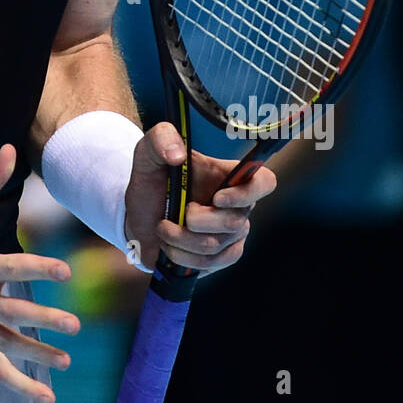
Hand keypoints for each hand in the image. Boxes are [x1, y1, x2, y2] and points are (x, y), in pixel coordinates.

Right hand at [0, 144, 79, 402]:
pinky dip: (20, 384)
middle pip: (9, 312)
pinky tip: (46, 397)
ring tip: (66, 360)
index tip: (65, 270)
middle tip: (74, 324)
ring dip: (36, 353)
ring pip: (4, 344)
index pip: (9, 267)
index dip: (37, 267)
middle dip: (42, 318)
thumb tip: (9, 149)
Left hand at [123, 122, 276, 273]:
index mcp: (229, 176)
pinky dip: (183, 257)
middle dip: (197, 221)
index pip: (264, 182)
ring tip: (163, 228)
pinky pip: (210, 264)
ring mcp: (231, 234)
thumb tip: (177, 155)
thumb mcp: (149, 151)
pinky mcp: (220, 257)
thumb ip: (161, 139)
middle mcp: (237, 205)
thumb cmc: (152, 179)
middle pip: (235, 221)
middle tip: (176, 213)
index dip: (248, 193)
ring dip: (182, 239)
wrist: (138, 215)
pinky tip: (169, 246)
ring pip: (218, 245)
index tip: (217, 198)